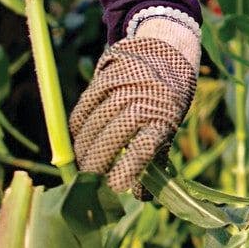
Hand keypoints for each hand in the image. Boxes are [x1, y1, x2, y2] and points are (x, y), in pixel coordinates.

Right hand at [70, 16, 198, 192]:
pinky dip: (77, 126)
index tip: (115, 186)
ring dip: (83, 148)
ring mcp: (123, 86)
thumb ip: (155, 157)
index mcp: (164, 117)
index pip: (143, 149)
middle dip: (96, 164)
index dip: (126, 170)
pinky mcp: (106, 75)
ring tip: (82, 162)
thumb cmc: (168, 99)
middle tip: (89, 180)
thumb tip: (141, 197)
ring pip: (93, 125)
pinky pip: (84, 107)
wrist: (168, 51)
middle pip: (111, 139)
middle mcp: (143, 100)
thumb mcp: (171, 124)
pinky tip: (78, 139)